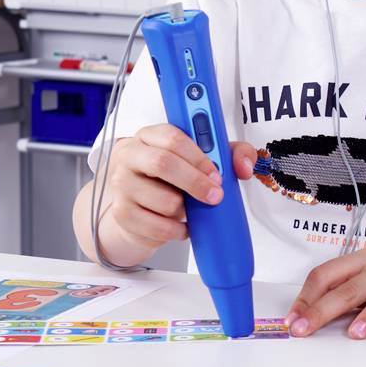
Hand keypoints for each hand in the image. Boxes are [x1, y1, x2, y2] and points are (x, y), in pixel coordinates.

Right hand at [94, 126, 254, 262]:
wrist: (137, 207)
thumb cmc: (170, 178)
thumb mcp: (201, 160)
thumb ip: (229, 154)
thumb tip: (244, 166)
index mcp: (149, 136)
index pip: (172, 137)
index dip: (198, 156)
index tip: (216, 173)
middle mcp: (130, 156)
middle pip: (163, 163)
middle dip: (196, 182)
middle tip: (215, 196)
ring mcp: (121, 185)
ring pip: (164, 200)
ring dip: (186, 210)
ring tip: (188, 208)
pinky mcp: (121, 213)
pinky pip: (158, 227)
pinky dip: (177, 230)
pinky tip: (181, 225)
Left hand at [289, 242, 365, 338]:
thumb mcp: (364, 269)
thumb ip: (338, 287)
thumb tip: (304, 313)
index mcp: (361, 260)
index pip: (327, 274)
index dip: (307, 297)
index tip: (293, 320)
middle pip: (351, 288)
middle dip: (324, 310)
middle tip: (304, 330)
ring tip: (354, 334)